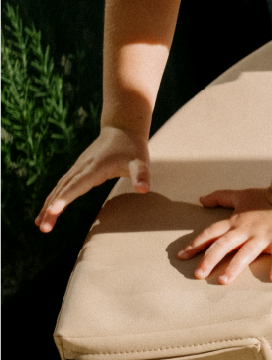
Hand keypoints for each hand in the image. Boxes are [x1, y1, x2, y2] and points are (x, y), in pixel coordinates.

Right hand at [36, 126, 150, 231]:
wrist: (121, 130)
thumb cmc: (133, 149)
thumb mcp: (140, 162)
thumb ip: (141, 175)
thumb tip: (144, 189)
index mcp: (95, 168)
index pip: (77, 185)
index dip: (65, 198)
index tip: (53, 210)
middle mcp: (81, 168)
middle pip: (63, 190)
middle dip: (51, 209)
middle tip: (44, 229)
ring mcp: (77, 168)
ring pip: (59, 189)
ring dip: (48, 206)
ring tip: (40, 225)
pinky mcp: (77, 170)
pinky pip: (62, 186)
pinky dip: (53, 199)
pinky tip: (47, 211)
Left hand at [177, 188, 271, 283]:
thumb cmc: (267, 198)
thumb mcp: (241, 196)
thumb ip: (220, 197)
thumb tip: (201, 199)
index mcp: (236, 222)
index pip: (212, 233)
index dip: (196, 243)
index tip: (182, 256)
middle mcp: (247, 230)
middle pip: (223, 245)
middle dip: (209, 259)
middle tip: (198, 274)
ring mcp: (264, 236)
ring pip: (246, 253)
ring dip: (234, 267)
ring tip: (223, 281)